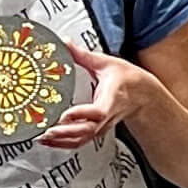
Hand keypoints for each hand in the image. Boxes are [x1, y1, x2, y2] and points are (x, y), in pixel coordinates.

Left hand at [41, 39, 160, 149]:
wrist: (143, 95)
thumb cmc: (128, 80)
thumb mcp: (106, 63)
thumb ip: (82, 55)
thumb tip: (65, 43)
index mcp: (111, 99)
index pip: (97, 112)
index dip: (81, 114)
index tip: (65, 115)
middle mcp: (106, 117)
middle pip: (86, 130)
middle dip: (65, 133)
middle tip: (47, 130)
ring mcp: (101, 126)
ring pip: (82, 140)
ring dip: (61, 141)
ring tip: (43, 138)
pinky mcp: (96, 131)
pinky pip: (79, 141)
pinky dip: (63, 144)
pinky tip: (49, 141)